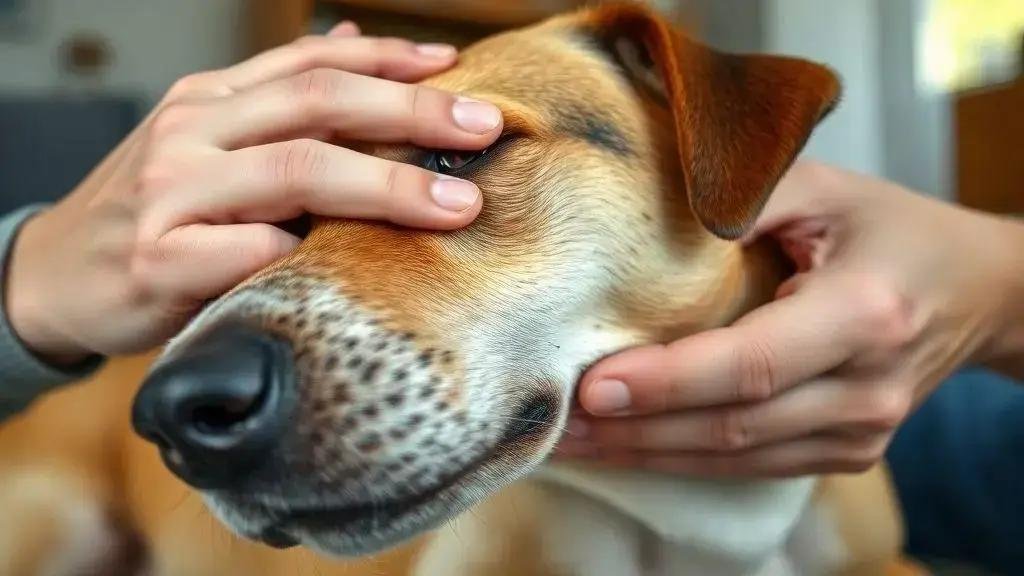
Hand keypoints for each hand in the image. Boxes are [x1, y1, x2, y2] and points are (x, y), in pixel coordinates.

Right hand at [5, 22, 502, 363]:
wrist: (54, 275)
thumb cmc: (154, 213)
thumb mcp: (209, 141)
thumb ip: (276, 100)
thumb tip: (351, 45)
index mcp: (211, 99)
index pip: (312, 64)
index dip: (389, 62)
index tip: (455, 71)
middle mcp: (192, 131)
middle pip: (317, 105)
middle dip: (410, 113)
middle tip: (481, 128)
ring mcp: (171, 192)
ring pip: (295, 169)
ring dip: (386, 184)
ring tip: (455, 204)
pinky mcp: (158, 260)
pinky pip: (250, 251)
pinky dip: (307, 253)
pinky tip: (356, 266)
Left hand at [560, 161, 1023, 476]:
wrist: (980, 293)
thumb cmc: (893, 229)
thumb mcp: (828, 188)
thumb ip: (746, 195)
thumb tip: (647, 208)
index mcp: (866, 312)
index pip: (751, 363)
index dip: (668, 381)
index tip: (591, 386)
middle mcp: (866, 387)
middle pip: (731, 425)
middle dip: (633, 430)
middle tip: (549, 424)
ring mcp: (860, 432)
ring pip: (733, 458)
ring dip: (644, 454)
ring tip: (568, 442)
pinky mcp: (846, 452)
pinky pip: (750, 466)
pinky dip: (681, 459)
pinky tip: (625, 447)